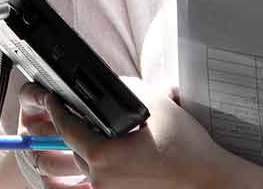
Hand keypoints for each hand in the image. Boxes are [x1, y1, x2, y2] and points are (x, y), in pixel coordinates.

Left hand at [20, 78, 225, 188]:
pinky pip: (97, 185)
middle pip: (74, 149)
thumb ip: (122, 89)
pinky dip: (95, 173)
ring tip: (96, 136)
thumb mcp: (152, 103)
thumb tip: (105, 84)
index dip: (56, 109)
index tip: (52, 99)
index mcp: (103, 156)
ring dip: (85, 151)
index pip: (66, 128)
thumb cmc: (185, 147)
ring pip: (85, 168)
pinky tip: (101, 162)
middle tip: (79, 112)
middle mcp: (101, 181)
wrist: (211, 183)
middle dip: (75, 129)